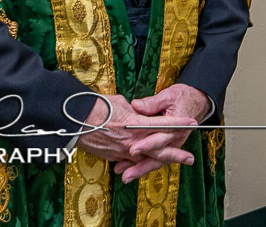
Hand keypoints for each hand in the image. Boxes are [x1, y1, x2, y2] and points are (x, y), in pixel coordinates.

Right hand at [75, 94, 195, 177]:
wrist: (74, 119)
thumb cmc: (95, 107)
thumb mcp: (118, 102)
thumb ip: (133, 110)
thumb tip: (137, 111)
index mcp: (136, 125)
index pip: (162, 124)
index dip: (178, 122)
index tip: (191, 122)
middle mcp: (132, 141)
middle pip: (159, 150)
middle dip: (176, 154)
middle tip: (189, 158)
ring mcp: (122, 151)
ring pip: (146, 158)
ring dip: (160, 160)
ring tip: (173, 163)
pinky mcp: (113, 156)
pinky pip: (130, 160)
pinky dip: (139, 161)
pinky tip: (146, 162)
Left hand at [115, 84, 210, 181]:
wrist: (197, 102)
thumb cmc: (182, 97)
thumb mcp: (168, 96)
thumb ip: (152, 103)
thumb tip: (135, 106)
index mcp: (176, 128)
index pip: (160, 139)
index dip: (146, 145)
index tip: (132, 150)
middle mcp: (175, 140)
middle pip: (158, 157)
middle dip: (141, 166)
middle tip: (126, 173)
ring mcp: (171, 145)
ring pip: (156, 161)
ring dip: (140, 169)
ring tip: (124, 176)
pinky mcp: (166, 146)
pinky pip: (154, 157)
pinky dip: (142, 164)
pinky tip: (128, 169)